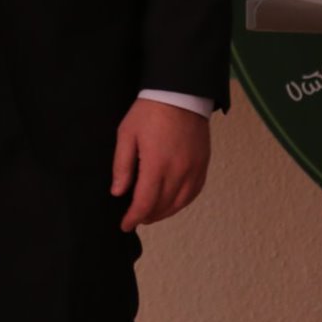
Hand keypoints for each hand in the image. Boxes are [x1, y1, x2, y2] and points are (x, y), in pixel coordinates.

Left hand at [111, 98, 210, 230]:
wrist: (180, 95)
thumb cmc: (148, 113)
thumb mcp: (126, 135)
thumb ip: (122, 166)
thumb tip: (118, 192)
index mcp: (157, 165)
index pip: (145, 202)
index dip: (134, 217)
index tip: (125, 226)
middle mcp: (179, 172)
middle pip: (163, 206)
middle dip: (148, 216)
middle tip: (135, 218)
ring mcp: (194, 170)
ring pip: (180, 203)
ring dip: (165, 212)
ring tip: (150, 214)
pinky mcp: (203, 166)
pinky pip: (193, 193)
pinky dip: (181, 203)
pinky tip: (172, 203)